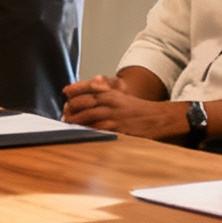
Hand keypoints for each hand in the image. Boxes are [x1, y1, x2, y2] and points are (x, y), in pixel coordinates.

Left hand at [62, 75, 186, 139]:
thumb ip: (105, 93)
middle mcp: (111, 102)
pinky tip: (81, 132)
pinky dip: (88, 131)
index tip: (65, 92)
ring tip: (68, 123)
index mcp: (111, 93)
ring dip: (76, 121)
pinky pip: (99, 130)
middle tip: (64, 113)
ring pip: (89, 117)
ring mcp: (114, 116)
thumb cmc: (137, 109)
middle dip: (71, 108)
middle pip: (84, 103)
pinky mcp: (119, 129)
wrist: (158, 118)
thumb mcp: (120, 97)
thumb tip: (88, 91)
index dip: (74, 91)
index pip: (87, 90)